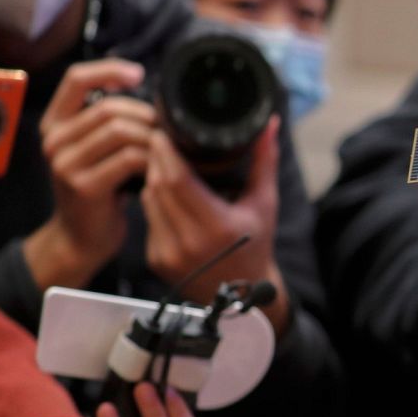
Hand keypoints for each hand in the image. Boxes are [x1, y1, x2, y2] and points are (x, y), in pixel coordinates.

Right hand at [25, 58, 154, 288]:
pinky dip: (152, 160)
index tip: (139, 74)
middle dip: (146, 115)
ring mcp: (65, 164)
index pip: (76, 78)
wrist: (82, 239)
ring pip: (121, 131)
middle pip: (109, 108)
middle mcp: (54, 141)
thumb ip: (109, 123)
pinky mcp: (84, 186)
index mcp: (55, 124)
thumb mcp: (96, 150)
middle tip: (168, 130)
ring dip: (153, 139)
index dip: (109, 69)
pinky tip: (160, 168)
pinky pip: (129, 159)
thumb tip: (153, 95)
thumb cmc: (100, 190)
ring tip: (167, 150)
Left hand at [142, 116, 287, 332]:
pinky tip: (164, 192)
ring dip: (151, 178)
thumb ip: (265, 162)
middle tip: (159, 139)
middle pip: (158, 186)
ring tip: (162, 162)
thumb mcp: (265, 202)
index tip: (163, 132)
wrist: (242, 292)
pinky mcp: (157, 260)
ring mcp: (170, 253)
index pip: (177, 180)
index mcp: (219, 226)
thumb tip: (269, 124)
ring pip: (148, 200)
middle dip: (155, 159)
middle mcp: (191, 242)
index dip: (165, 153)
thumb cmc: (257, 244)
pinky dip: (153, 201)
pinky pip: (148, 218)